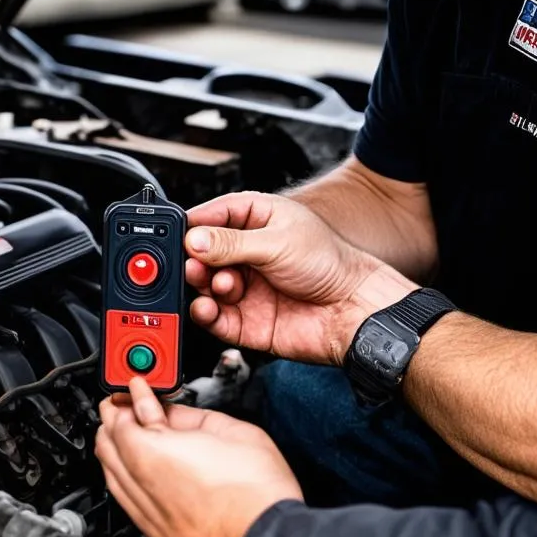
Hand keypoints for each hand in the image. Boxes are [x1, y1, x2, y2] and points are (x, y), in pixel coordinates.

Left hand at [94, 379, 302, 536]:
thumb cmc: (260, 490)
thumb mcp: (231, 431)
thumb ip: (191, 417)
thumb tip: (172, 411)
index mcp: (158, 454)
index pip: (125, 418)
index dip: (129, 397)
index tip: (135, 388)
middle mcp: (146, 487)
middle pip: (108, 445)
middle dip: (113, 420)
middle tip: (123, 404)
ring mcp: (151, 516)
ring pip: (111, 476)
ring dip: (114, 450)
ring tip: (125, 432)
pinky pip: (126, 503)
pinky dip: (124, 480)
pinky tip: (133, 471)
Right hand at [184, 192, 417, 364]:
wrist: (354, 310)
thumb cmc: (331, 265)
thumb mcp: (277, 242)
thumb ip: (231, 243)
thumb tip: (194, 239)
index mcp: (256, 221)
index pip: (213, 216)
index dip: (196, 226)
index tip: (182, 235)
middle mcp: (246, 254)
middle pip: (203, 254)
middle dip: (195, 260)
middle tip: (195, 265)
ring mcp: (244, 287)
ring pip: (205, 286)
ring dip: (202, 285)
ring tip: (216, 284)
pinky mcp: (244, 319)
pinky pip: (214, 318)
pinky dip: (205, 314)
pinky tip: (207, 307)